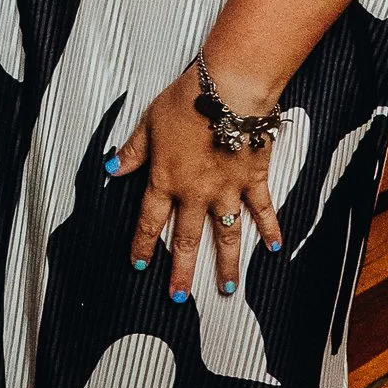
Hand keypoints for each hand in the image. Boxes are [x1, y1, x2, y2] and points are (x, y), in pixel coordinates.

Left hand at [109, 67, 283, 301]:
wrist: (228, 89)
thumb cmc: (187, 101)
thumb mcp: (150, 123)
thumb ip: (133, 150)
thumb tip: (112, 167)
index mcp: (166, 179)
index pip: (150, 221)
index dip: (143, 245)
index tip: (139, 266)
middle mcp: (196, 192)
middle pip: (185, 239)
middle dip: (180, 271)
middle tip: (178, 298)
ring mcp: (227, 190)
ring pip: (226, 235)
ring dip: (226, 264)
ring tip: (226, 288)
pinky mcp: (253, 179)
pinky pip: (262, 209)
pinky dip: (270, 229)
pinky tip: (274, 248)